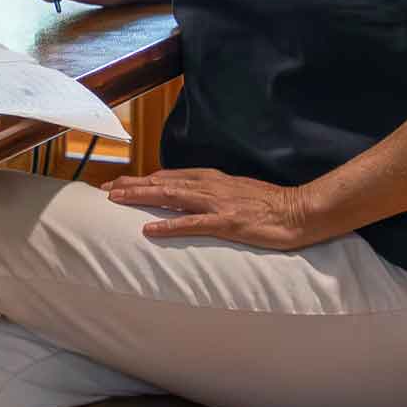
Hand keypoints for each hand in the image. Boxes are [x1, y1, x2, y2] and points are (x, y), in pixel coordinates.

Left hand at [104, 168, 317, 249]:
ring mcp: (217, 204)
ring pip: (170, 197)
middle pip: (162, 183)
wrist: (301, 211)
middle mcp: (210, 186)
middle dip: (132, 185)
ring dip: (141, 197)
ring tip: (117, 200)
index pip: (169, 176)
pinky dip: (168, 226)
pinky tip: (148, 230)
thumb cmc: (271, 204)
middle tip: (105, 189)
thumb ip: (213, 191)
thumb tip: (190, 195)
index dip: (142, 179)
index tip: (118, 183)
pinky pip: (192, 224)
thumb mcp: (237, 191)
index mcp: (212, 179)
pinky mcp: (227, 223)